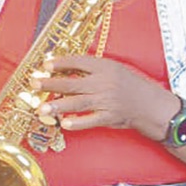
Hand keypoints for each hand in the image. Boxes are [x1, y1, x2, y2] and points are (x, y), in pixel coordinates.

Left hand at [33, 55, 177, 140]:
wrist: (151, 104)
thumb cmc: (131, 85)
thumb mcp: (115, 69)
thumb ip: (93, 69)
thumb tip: (66, 69)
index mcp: (105, 67)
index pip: (79, 62)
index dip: (61, 62)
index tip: (45, 64)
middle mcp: (104, 83)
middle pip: (73, 83)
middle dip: (51, 83)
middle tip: (34, 83)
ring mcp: (106, 101)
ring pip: (77, 103)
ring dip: (57, 105)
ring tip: (41, 108)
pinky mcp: (109, 117)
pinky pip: (90, 121)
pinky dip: (77, 123)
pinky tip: (64, 123)